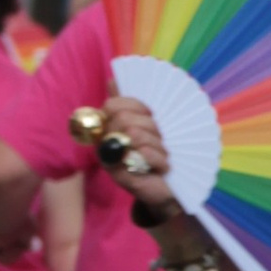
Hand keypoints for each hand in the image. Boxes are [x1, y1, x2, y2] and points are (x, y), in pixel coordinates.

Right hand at [91, 89, 179, 220]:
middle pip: (125, 118)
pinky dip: (159, 160)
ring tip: (163, 155)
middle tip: (161, 139)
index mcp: (108, 127)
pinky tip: (163, 167)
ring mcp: (109, 160)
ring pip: (135, 135)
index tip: (152, 114)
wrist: (165, 190)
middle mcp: (104, 142)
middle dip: (151, 127)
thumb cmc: (155, 154)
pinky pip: (142, 155)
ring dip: (158, 145)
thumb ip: (130, 105)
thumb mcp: (146, 125)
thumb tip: (112, 80)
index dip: (136, 105)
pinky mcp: (120, 177)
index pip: (113, 104)